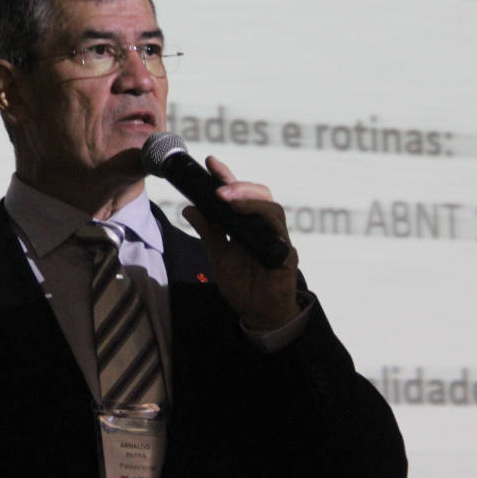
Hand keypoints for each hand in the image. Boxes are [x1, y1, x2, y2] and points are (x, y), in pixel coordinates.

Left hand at [182, 156, 300, 330]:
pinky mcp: (287, 255)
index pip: (239, 195)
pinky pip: (280, 234)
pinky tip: (249, 221)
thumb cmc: (244, 285)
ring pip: (272, 209)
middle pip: (260, 195)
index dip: (227, 176)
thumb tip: (189, 208)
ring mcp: (277, 239)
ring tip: (226, 198)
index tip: (211, 162)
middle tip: (217, 185)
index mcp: (248, 224)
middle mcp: (264, 227)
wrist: (260, 314)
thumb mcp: (219, 256)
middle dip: (239, 185)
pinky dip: (265, 224)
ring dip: (249, 201)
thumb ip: (208, 232)